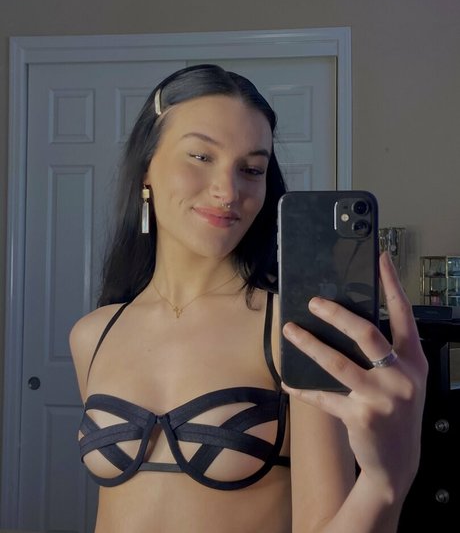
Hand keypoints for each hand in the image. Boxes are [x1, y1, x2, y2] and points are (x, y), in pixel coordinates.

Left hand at [282, 251, 427, 497]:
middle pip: (366, 334)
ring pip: (338, 362)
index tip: (380, 257)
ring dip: (309, 344)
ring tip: (290, 331)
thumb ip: (384, 354)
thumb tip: (345, 321)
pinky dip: (304, 388)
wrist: (398, 465)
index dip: (392, 284)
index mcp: (413, 361)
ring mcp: (382, 398)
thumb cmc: (397, 413)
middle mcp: (402, 376)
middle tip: (313, 302)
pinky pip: (325, 397)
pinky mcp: (361, 417)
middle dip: (336, 314)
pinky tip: (289, 380)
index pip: (403, 314)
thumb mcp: (401, 380)